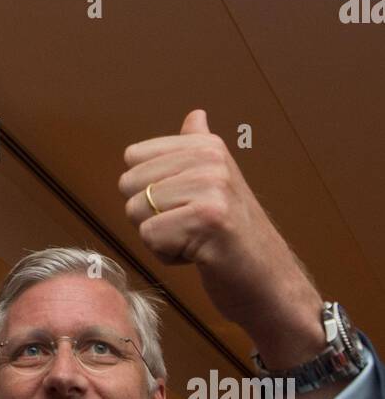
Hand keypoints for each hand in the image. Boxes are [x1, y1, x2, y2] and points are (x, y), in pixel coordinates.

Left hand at [119, 110, 322, 357]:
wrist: (271, 283)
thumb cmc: (235, 238)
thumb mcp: (218, 183)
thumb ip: (199, 149)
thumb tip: (196, 114)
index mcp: (207, 146)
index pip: (133, 158)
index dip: (148, 190)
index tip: (185, 205)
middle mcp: (210, 159)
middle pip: (129, 185)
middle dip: (149, 216)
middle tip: (190, 227)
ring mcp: (211, 187)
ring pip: (135, 212)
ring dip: (160, 238)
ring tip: (197, 240)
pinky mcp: (208, 219)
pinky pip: (150, 236)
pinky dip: (168, 255)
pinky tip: (200, 255)